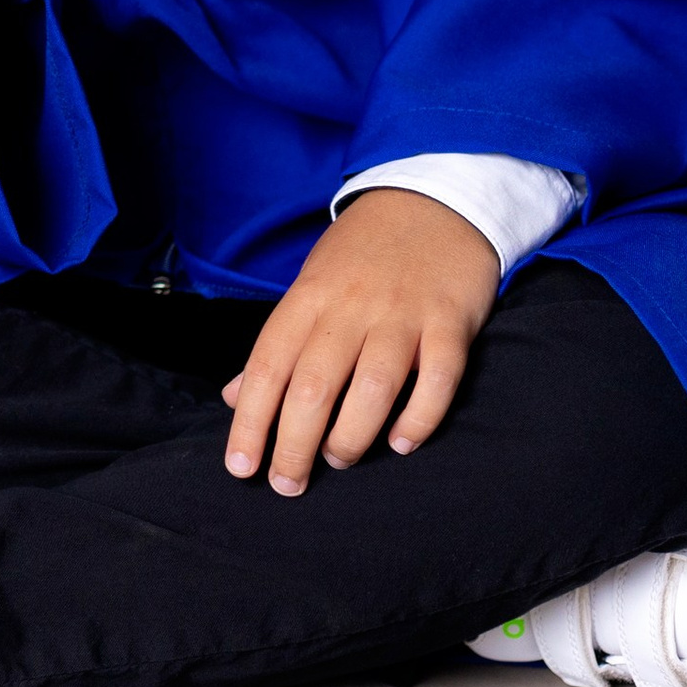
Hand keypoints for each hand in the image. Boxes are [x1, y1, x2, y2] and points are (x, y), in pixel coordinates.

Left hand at [220, 189, 499, 495]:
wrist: (431, 201)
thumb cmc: (363, 256)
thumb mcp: (310, 288)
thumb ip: (280, 345)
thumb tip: (237, 398)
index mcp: (307, 299)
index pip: (267, 366)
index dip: (251, 420)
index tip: (239, 466)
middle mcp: (349, 308)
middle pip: (312, 385)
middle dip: (293, 444)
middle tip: (286, 485)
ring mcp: (401, 315)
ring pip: (370, 387)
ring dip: (350, 437)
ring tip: (338, 462)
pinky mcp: (450, 323)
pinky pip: (436, 379)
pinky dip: (419, 417)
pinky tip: (402, 443)